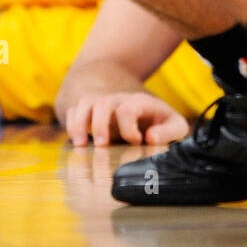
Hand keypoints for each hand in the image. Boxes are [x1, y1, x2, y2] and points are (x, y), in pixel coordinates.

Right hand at [65, 91, 188, 146]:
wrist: (147, 112)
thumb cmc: (162, 123)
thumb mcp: (176, 126)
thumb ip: (169, 132)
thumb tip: (150, 137)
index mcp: (140, 103)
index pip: (127, 109)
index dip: (129, 129)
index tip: (136, 142)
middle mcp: (118, 101)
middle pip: (102, 103)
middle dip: (99, 124)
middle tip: (102, 145)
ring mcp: (103, 105)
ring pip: (84, 103)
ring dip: (79, 123)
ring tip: (79, 145)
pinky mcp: (91, 113)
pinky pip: (74, 110)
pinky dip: (71, 124)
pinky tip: (75, 143)